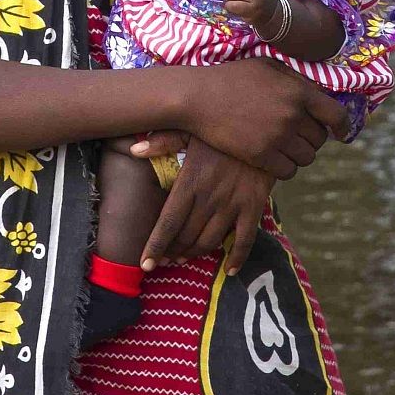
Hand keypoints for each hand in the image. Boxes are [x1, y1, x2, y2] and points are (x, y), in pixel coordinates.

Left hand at [136, 137, 272, 274]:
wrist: (261, 124)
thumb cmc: (218, 128)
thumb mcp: (189, 129)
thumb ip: (162, 141)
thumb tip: (133, 150)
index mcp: (190, 181)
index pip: (168, 222)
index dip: (156, 246)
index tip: (145, 264)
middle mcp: (210, 197)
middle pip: (186, 236)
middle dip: (172, 251)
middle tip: (164, 258)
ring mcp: (233, 204)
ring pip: (210, 241)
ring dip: (195, 254)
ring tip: (184, 258)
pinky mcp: (254, 206)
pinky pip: (245, 240)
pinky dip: (236, 258)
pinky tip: (229, 270)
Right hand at [182, 58, 347, 176]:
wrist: (198, 98)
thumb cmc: (232, 79)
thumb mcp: (268, 67)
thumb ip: (295, 80)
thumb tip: (319, 94)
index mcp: (298, 91)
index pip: (337, 115)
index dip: (342, 126)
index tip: (340, 133)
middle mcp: (292, 115)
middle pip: (319, 139)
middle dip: (310, 138)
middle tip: (293, 135)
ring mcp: (277, 136)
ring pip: (306, 158)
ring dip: (297, 154)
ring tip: (281, 146)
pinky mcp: (261, 156)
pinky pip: (288, 172)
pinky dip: (283, 168)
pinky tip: (270, 157)